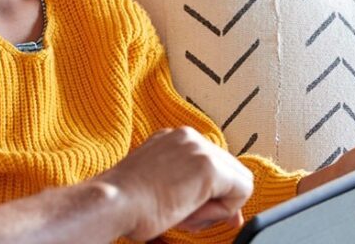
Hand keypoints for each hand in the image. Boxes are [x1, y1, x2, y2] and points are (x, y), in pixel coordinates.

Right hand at [97, 127, 253, 240]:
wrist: (113, 202)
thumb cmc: (125, 201)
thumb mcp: (160, 186)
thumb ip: (190, 188)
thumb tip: (227, 210)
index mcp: (172, 139)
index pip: (213, 162)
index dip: (214, 191)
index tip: (203, 209)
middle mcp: (187, 137)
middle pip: (229, 170)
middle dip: (219, 198)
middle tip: (192, 217)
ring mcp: (199, 148)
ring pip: (237, 181)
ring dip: (217, 205)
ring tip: (184, 214)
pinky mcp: (208, 166)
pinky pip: (241, 192)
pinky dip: (223, 210)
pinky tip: (192, 212)